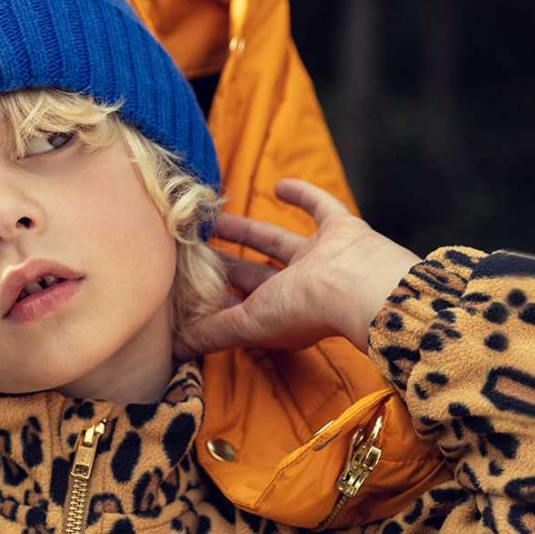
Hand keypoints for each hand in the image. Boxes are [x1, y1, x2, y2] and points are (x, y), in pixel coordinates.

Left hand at [179, 179, 420, 354]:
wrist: (359, 287)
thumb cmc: (302, 311)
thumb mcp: (246, 324)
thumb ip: (211, 333)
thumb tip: (175, 348)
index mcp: (277, 316)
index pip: (237, 306)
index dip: (214, 297)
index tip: (185, 285)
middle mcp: (299, 290)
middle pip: (252, 274)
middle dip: (224, 263)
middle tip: (191, 246)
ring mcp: (320, 260)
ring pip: (276, 241)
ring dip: (246, 230)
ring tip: (214, 217)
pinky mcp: (341, 230)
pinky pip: (321, 207)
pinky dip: (303, 195)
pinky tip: (278, 184)